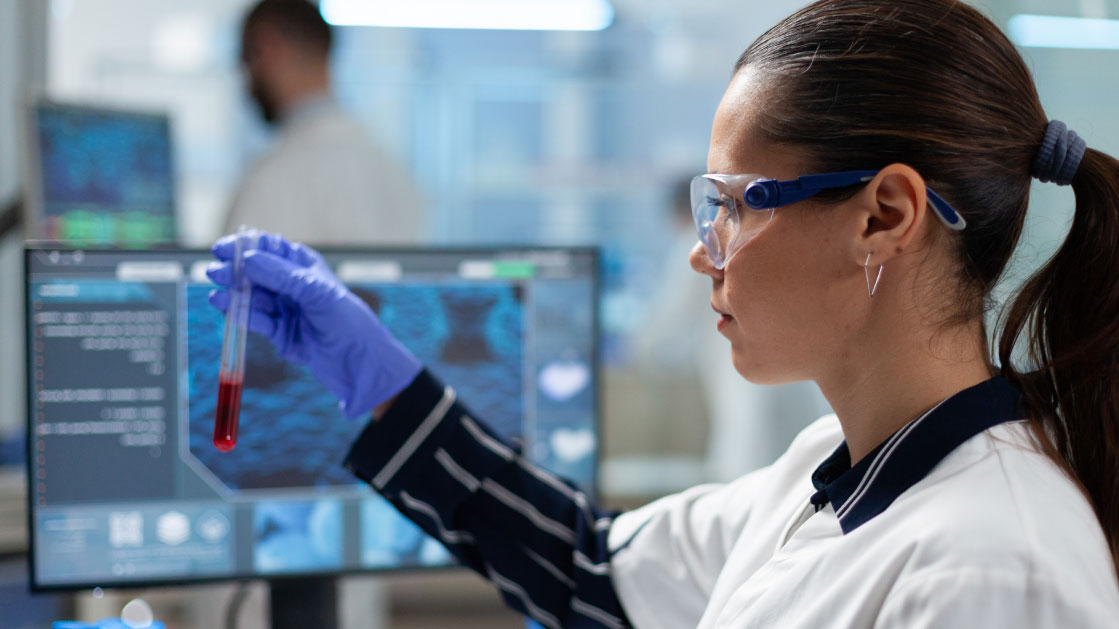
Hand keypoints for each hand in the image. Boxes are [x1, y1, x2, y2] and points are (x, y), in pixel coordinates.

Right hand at [207, 230, 421, 418]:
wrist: (360, 363)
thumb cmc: (348, 320)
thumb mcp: (316, 292)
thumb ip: (281, 275)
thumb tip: (248, 258)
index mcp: (304, 267)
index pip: (270, 249)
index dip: (245, 246)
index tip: (223, 249)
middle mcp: (292, 286)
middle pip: (256, 273)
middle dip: (235, 271)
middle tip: (215, 272)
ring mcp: (285, 309)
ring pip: (253, 298)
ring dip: (234, 294)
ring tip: (217, 293)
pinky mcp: (280, 333)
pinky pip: (256, 321)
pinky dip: (241, 315)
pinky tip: (226, 308)